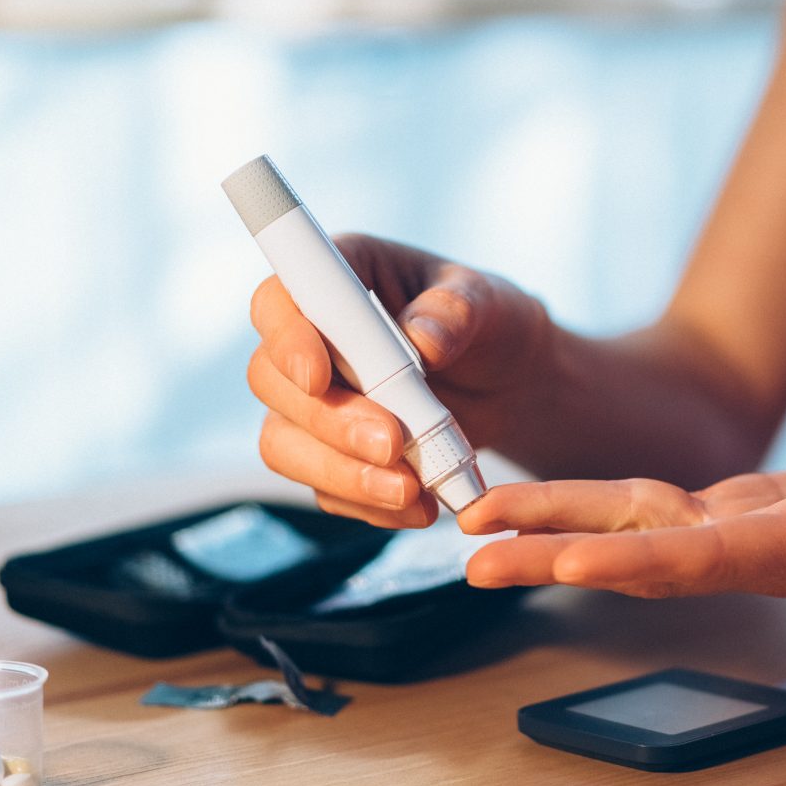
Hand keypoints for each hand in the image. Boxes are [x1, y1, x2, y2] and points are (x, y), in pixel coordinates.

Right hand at [247, 236, 552, 528]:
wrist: (513, 384)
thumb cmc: (492, 323)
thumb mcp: (491, 304)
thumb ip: (458, 311)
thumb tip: (421, 339)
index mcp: (340, 278)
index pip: (279, 301)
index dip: (287, 339)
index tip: (319, 377)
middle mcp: (311, 339)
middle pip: (272, 381)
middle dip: (328, 420)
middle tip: (392, 443)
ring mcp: (312, 401)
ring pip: (283, 443)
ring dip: (342, 473)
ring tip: (410, 491)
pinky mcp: (329, 453)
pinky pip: (324, 488)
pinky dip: (368, 502)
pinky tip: (419, 506)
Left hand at [457, 431, 785, 598]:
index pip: (698, 561)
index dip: (626, 561)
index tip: (558, 562)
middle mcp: (754, 550)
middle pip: (638, 554)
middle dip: (555, 553)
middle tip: (471, 559)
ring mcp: (741, 533)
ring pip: (631, 529)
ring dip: (556, 529)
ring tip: (476, 526)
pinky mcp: (741, 511)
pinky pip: (651, 508)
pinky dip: (593, 504)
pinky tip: (546, 508)